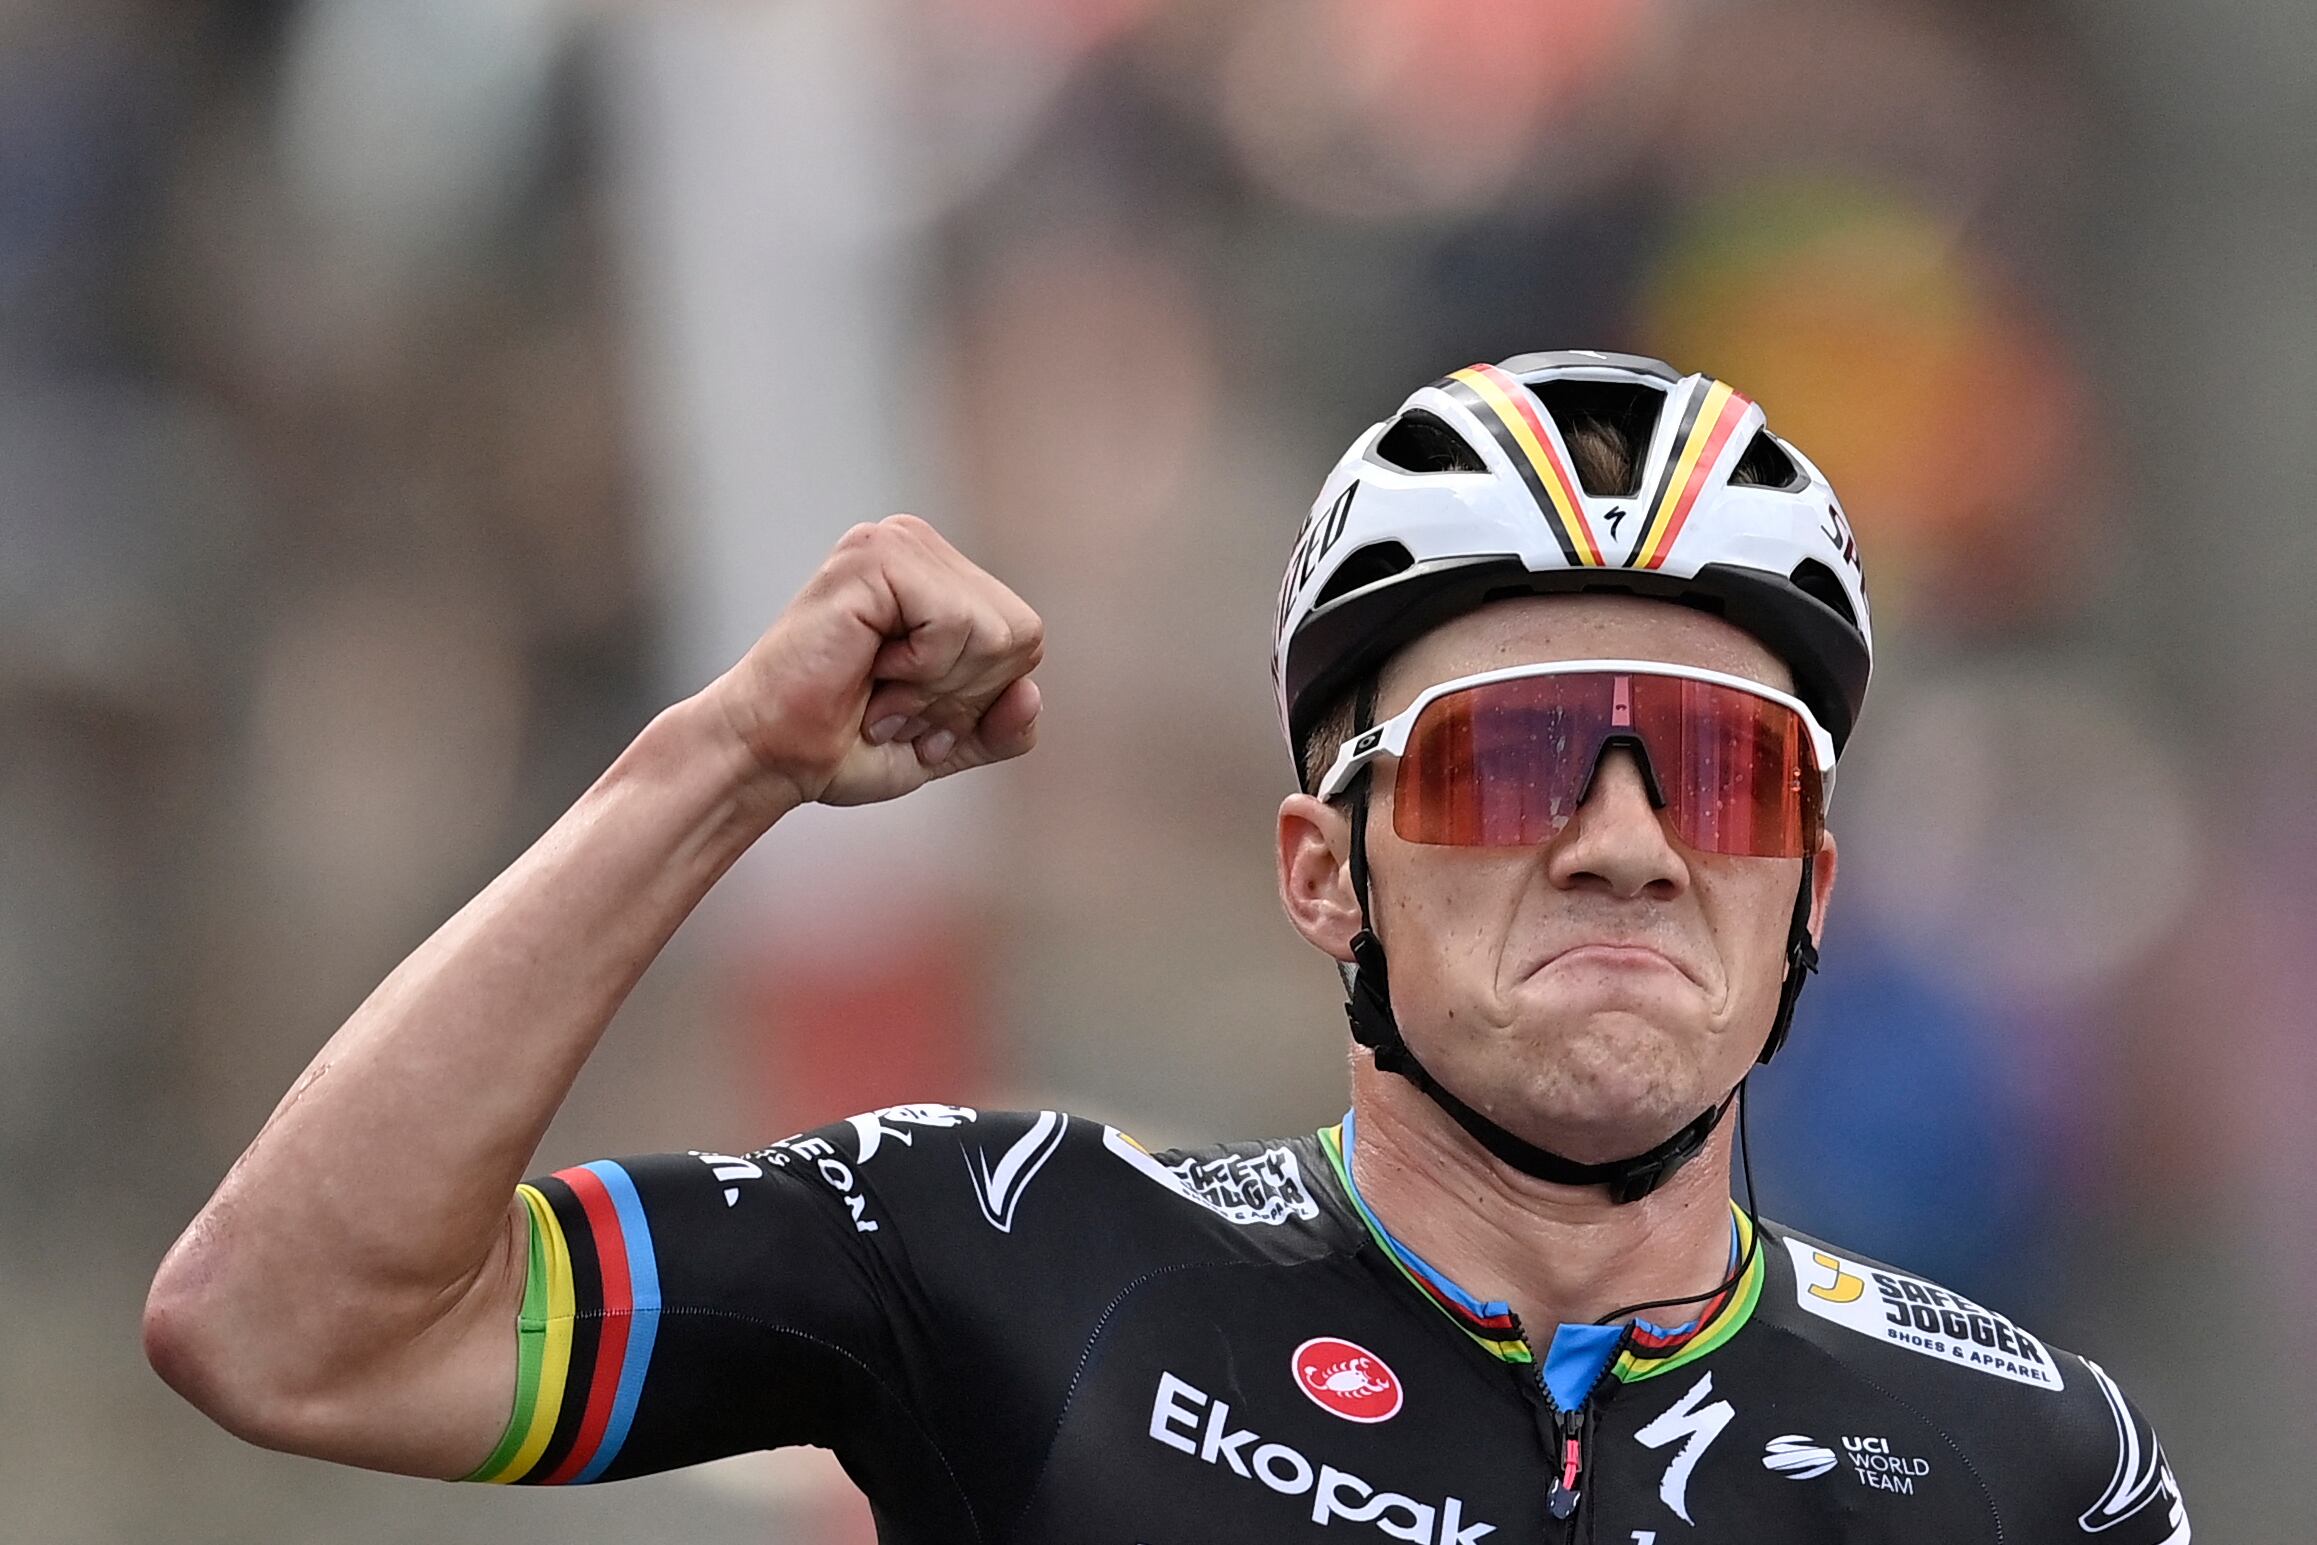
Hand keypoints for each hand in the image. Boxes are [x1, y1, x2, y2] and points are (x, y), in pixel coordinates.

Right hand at [710, 515, 1044, 812]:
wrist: (771, 757)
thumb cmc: (845, 745)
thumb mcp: (947, 743)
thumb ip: (1003, 727)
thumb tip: (1031, 695)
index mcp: (941, 576)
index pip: (1025, 639)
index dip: (978, 696)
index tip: (910, 708)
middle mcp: (919, 546)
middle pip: (1020, 634)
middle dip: (962, 693)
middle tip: (891, 701)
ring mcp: (896, 542)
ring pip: (995, 632)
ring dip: (936, 686)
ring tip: (879, 687)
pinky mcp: (875, 555)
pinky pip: (957, 623)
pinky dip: (921, 668)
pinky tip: (871, 665)